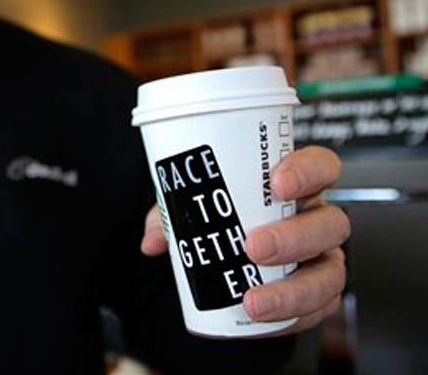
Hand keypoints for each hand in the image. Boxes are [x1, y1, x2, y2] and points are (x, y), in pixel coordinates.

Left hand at [141, 145, 350, 334]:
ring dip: (295, 288)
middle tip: (253, 246)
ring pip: (330, 272)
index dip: (308, 171)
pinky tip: (264, 315)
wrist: (227, 259)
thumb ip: (171, 215)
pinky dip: (294, 315)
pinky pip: (321, 309)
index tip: (278, 182)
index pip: (321, 166)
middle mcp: (315, 219)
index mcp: (294, 186)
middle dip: (294, 237)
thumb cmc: (220, 217)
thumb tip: (152, 241)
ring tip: (253, 298)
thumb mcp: (193, 206)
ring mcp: (320, 258)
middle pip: (330, 223)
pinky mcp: (317, 294)